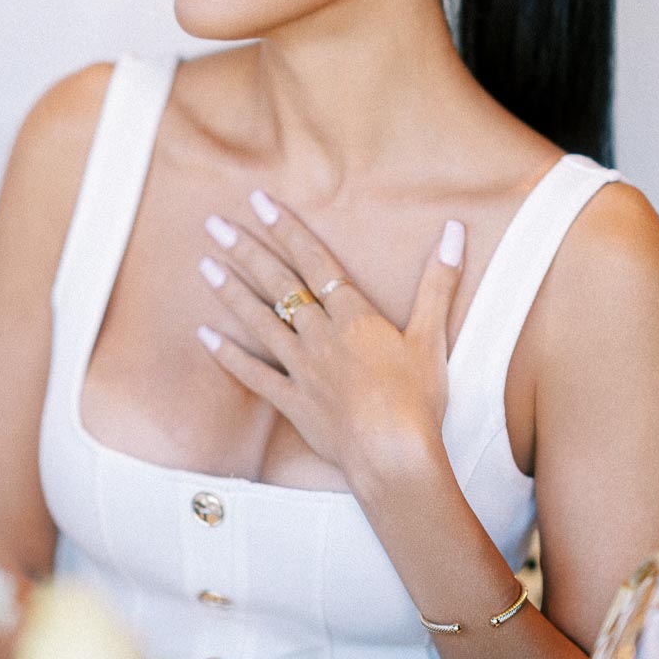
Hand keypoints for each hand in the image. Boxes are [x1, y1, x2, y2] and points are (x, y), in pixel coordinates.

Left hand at [196, 188, 465, 488]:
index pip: (315, 261)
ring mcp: (303, 369)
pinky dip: (229, 356)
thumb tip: (455, 231)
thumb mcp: (432, 335)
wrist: (394, 455)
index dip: (287, 230)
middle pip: (278, 285)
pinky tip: (205, 336)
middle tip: (214, 224)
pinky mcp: (293, 402)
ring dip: (230, 291)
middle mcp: (321, 336)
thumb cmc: (418, 398)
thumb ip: (438, 282)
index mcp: (354, 316)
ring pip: (260, 322)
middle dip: (246, 250)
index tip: (259, 203)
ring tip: (204, 265)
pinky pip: (254, 375)